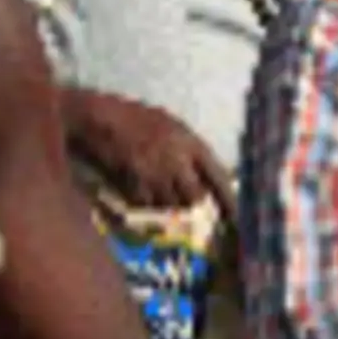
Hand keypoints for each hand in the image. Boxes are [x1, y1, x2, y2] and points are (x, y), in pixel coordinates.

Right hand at [63, 89, 231, 216]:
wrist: (99, 118)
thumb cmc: (136, 118)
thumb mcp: (172, 126)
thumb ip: (190, 151)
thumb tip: (207, 177)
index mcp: (191, 143)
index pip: (219, 177)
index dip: (229, 201)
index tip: (238, 220)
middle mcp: (178, 160)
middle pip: (195, 198)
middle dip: (189, 201)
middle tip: (178, 196)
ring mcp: (156, 174)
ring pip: (171, 205)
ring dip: (165, 202)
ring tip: (153, 184)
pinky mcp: (135, 185)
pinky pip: (146, 205)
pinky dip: (143, 201)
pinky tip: (135, 184)